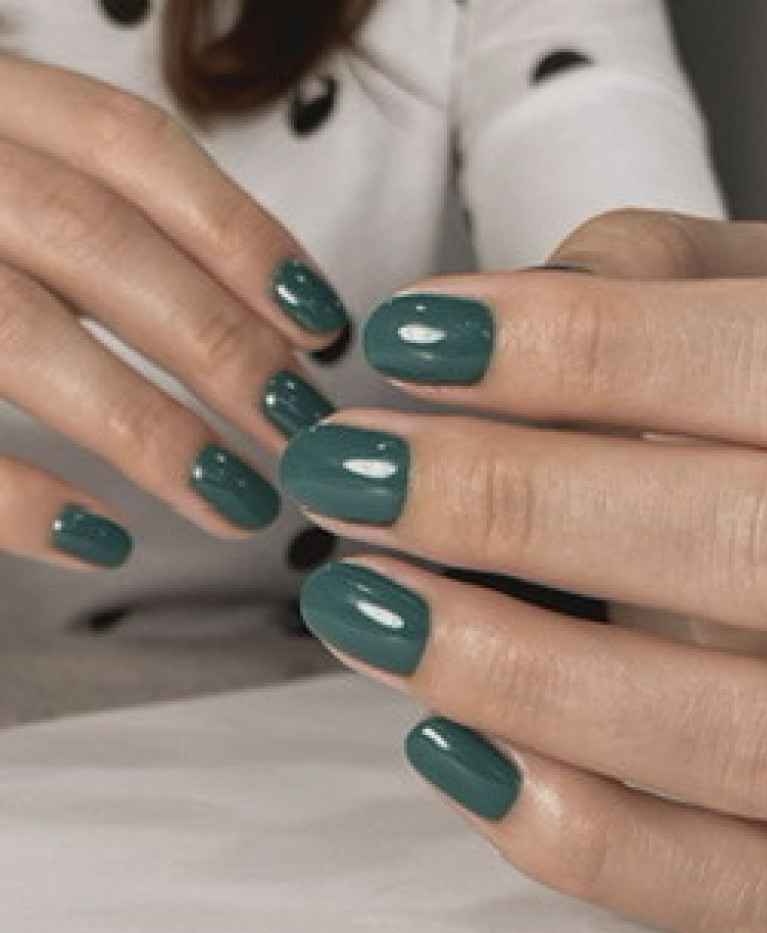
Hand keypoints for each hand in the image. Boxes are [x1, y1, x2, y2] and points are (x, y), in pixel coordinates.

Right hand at [0, 54, 344, 568]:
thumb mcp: (1, 181)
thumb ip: (92, 223)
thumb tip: (268, 324)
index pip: (131, 147)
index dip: (240, 231)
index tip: (319, 320)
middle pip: (93, 239)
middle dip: (215, 342)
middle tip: (297, 428)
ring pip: (17, 333)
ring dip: (147, 430)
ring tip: (237, 503)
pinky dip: (15, 497)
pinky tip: (99, 537)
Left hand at [281, 209, 766, 932]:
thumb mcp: (744, 294)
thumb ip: (644, 275)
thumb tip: (497, 310)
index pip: (752, 365)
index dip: (577, 349)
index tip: (406, 342)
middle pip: (735, 546)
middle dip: (511, 505)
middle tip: (347, 471)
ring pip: (721, 731)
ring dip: (507, 668)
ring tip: (354, 601)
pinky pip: (726, 885)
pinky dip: (581, 835)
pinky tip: (444, 746)